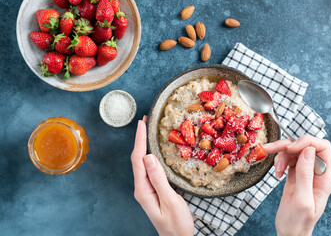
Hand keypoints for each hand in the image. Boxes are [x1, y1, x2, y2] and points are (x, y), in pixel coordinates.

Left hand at [131, 116, 193, 235]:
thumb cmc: (176, 224)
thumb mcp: (171, 202)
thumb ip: (159, 179)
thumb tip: (149, 157)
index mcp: (143, 189)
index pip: (138, 159)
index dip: (140, 140)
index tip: (142, 124)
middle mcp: (142, 187)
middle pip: (138, 158)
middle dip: (140, 138)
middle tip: (145, 121)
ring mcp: (146, 188)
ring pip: (142, 162)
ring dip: (144, 145)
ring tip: (148, 130)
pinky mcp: (153, 189)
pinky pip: (149, 168)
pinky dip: (150, 154)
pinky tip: (154, 149)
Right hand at [263, 136, 330, 235]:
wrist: (289, 232)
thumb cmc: (297, 221)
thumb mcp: (301, 199)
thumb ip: (305, 174)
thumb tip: (308, 150)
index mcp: (324, 178)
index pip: (322, 148)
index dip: (307, 142)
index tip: (291, 147)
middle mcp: (316, 172)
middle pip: (305, 146)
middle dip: (288, 146)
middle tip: (272, 149)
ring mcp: (305, 172)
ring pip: (294, 151)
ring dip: (281, 155)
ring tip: (276, 169)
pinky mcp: (295, 174)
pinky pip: (288, 159)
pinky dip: (279, 161)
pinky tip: (277, 173)